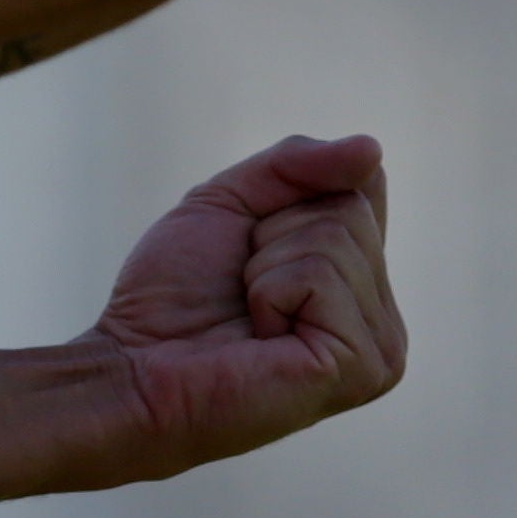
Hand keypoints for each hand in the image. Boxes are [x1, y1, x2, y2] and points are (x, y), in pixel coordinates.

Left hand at [91, 134, 404, 474]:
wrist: (133, 369)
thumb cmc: (175, 297)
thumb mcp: (232, 200)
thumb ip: (297, 164)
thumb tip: (373, 148)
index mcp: (363, 282)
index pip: (363, 183)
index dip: (287, 199)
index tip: (248, 248)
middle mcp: (383, 318)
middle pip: (349, 208)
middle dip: (272, 233)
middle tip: (240, 291)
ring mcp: (381, 349)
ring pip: (336, 237)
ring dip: (265, 267)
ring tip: (247, 317)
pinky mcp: (361, 369)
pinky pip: (321, 276)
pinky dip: (269, 292)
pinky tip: (259, 338)